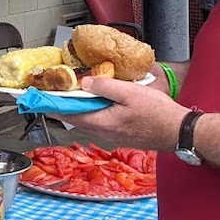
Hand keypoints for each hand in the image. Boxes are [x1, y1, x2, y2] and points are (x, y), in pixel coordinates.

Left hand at [53, 76, 190, 151]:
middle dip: (64, 107)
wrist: (179, 132)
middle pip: (77, 119)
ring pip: (89, 121)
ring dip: (79, 109)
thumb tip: (85, 82)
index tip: (39, 99)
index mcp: (103, 122)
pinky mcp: (122, 135)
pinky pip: (100, 123)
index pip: (70, 114)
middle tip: (54, 94)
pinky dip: (93, 112)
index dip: (54, 106)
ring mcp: (113, 136)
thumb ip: (106, 87)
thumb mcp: (130, 93)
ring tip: (72, 95)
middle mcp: (105, 133)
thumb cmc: (158, 113)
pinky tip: (98, 102)